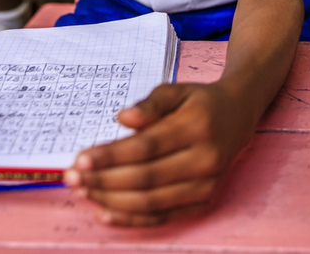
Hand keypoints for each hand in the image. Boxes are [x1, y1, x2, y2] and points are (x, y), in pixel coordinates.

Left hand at [64, 82, 248, 226]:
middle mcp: (206, 159)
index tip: (80, 159)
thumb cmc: (201, 102)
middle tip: (71, 178)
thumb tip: (122, 119)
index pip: (146, 147)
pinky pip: (162, 215)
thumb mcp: (176, 91)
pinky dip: (131, 219)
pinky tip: (104, 212)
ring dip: (111, 201)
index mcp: (198, 127)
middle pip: (146, 178)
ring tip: (83, 192)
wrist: (238, 116)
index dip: (110, 156)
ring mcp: (207, 184)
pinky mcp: (204, 201)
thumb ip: (150, 104)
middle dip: (103, 180)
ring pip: (151, 201)